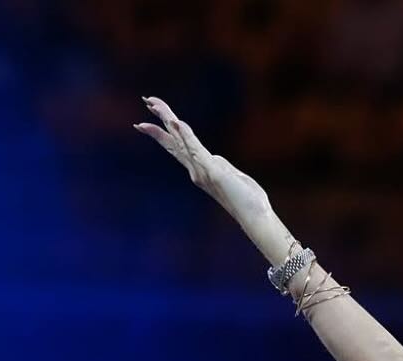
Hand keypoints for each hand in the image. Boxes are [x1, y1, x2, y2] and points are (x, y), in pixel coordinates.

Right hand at [135, 96, 268, 219]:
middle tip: (146, 100)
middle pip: (174, 141)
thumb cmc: (248, 200)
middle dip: (160, 120)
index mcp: (201, 170)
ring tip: (153, 104)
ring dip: (168, 120)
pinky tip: (177, 122)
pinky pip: (197, 149)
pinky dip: (186, 135)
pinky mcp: (213, 172)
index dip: (165, 131)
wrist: (256, 217)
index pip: (179, 147)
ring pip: (180, 141)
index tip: (153, 115)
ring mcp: (203, 171)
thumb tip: (214, 158)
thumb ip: (219, 166)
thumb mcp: (230, 176)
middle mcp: (197, 171)